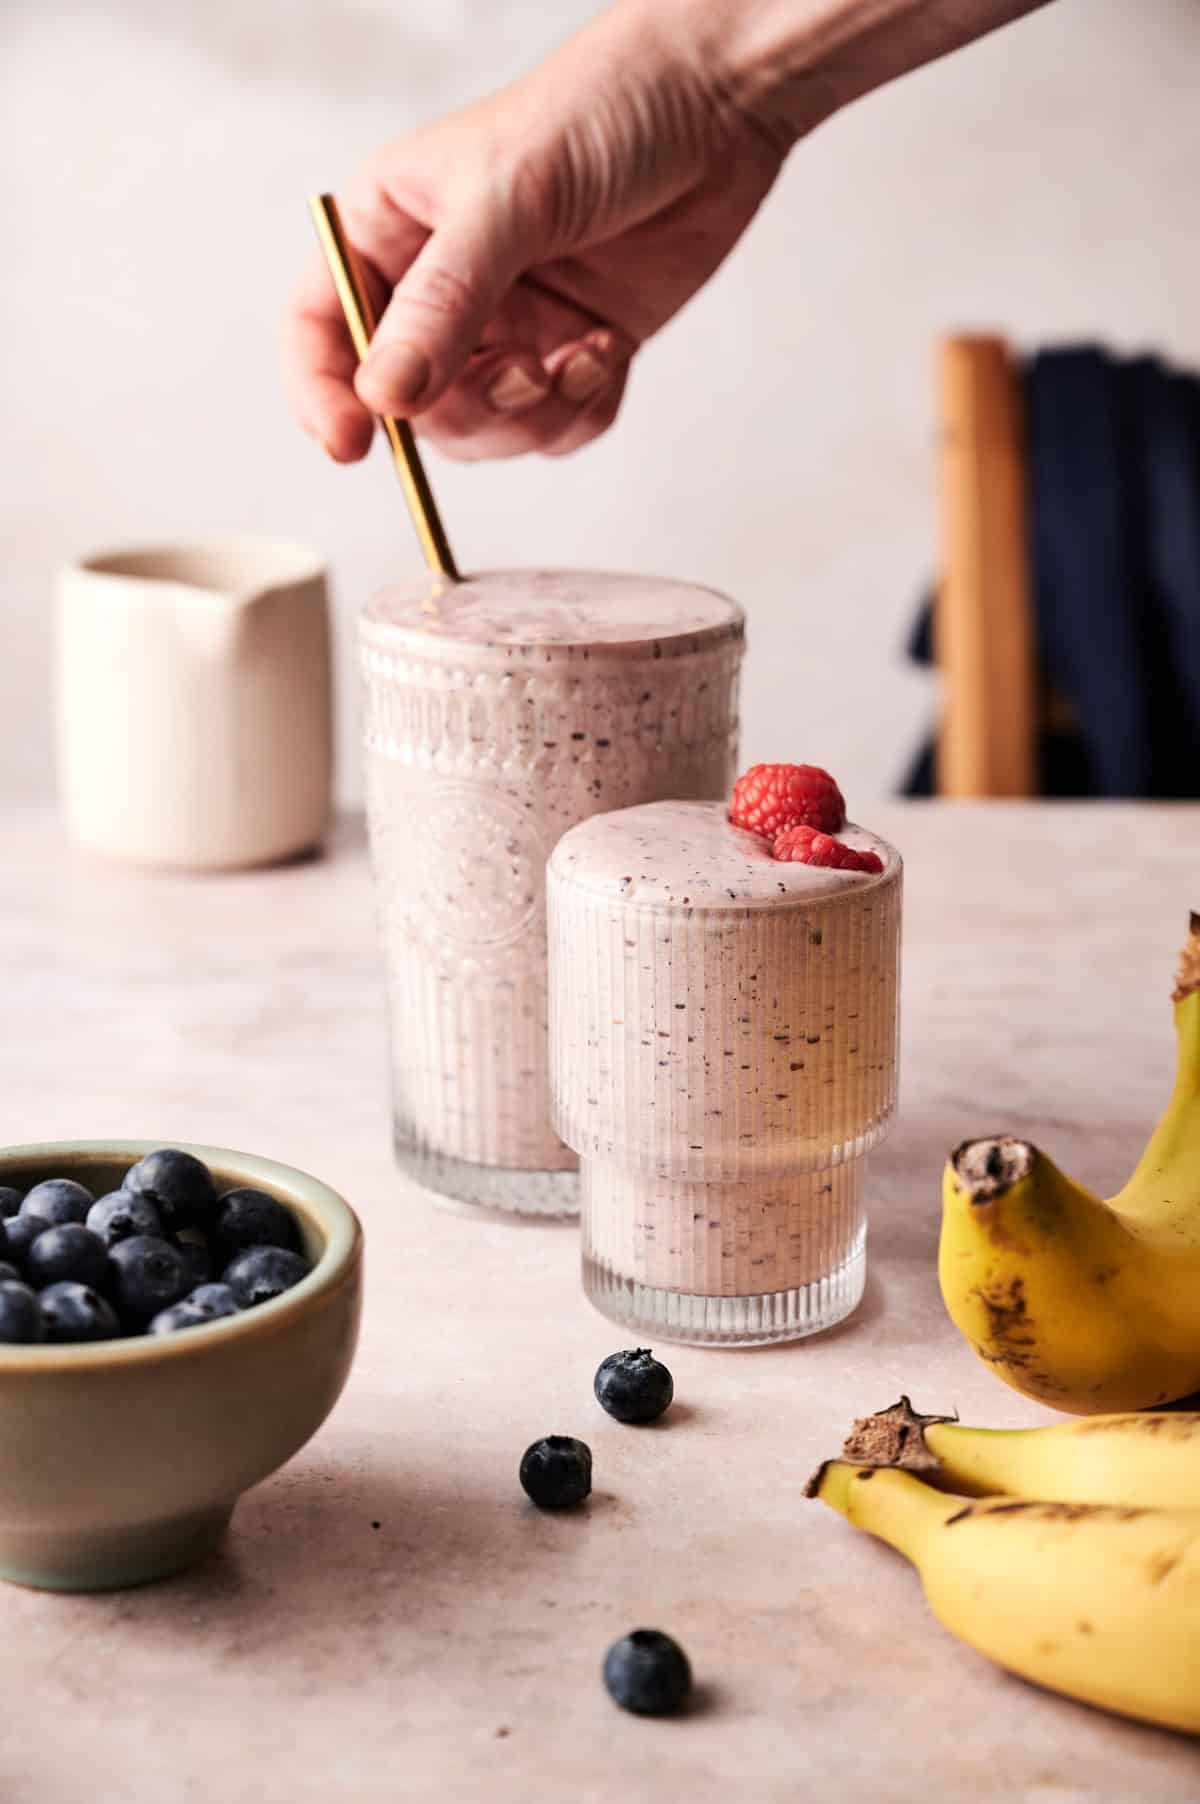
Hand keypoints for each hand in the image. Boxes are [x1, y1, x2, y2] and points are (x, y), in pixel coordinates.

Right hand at [282, 2, 788, 462]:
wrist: (717, 102)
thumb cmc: (601, 109)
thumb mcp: (508, 198)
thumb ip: (444, 302)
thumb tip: (387, 397)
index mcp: (389, 228)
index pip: (321, 327)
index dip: (324, 394)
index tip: (350, 445)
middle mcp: (438, 286)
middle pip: (409, 403)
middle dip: (467, 409)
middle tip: (523, 376)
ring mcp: (507, 325)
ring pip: (485, 429)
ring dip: (534, 416)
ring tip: (581, 356)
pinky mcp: (570, 350)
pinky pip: (555, 428)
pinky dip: (582, 409)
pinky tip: (609, 348)